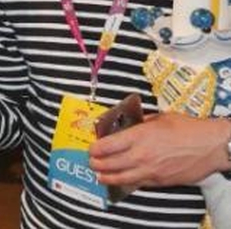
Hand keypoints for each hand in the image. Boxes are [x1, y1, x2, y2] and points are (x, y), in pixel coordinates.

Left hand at [89, 113, 230, 187]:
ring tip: (99, 175)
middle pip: (110, 163)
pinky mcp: (160, 181)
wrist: (211, 146)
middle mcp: (141, 154)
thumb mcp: (160, 118)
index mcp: (139, 136)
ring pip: (121, 178)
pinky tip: (121, 180)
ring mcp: (150, 170)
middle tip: (91, 162)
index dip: (95, 148)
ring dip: (107, 177)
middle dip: (96, 164)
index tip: (91, 148)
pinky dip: (127, 182)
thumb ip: (141, 121)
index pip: (107, 145)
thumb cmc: (188, 128)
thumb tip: (129, 123)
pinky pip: (138, 183)